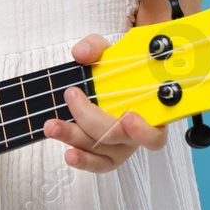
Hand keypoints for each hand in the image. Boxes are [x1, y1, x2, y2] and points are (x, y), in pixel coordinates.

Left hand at [44, 33, 167, 172]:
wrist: (109, 82)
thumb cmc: (117, 71)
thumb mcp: (108, 52)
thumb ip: (96, 47)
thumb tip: (82, 53)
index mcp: (150, 111)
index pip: (156, 130)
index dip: (144, 129)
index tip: (128, 116)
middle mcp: (138, 132)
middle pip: (120, 137)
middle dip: (92, 120)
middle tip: (73, 96)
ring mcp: (122, 145)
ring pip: (103, 151)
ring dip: (75, 138)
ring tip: (53, 126)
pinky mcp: (106, 154)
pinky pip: (96, 163)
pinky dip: (82, 159)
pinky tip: (68, 152)